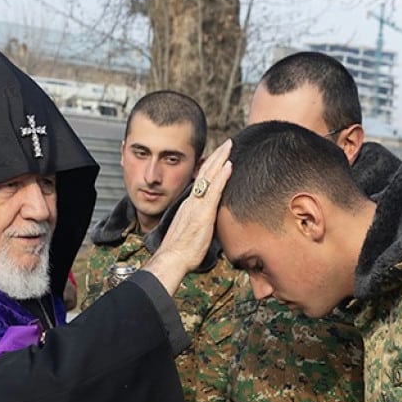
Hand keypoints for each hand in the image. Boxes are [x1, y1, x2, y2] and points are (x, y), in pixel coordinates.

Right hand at [143, 139, 232, 294]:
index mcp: (190, 205)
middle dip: (216, 156)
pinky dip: (221, 177)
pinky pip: (214, 191)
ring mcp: (197, 206)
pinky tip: (228, 166)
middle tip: (227, 142)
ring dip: (220, 159)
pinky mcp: (203, 214)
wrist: (172, 258)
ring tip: (229, 146)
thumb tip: (207, 224)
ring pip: (209, 177)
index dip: (211, 167)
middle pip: (205, 173)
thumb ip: (200, 223)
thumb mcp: (192, 232)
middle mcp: (193, 201)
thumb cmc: (181, 251)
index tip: (220, 156)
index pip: (202, 181)